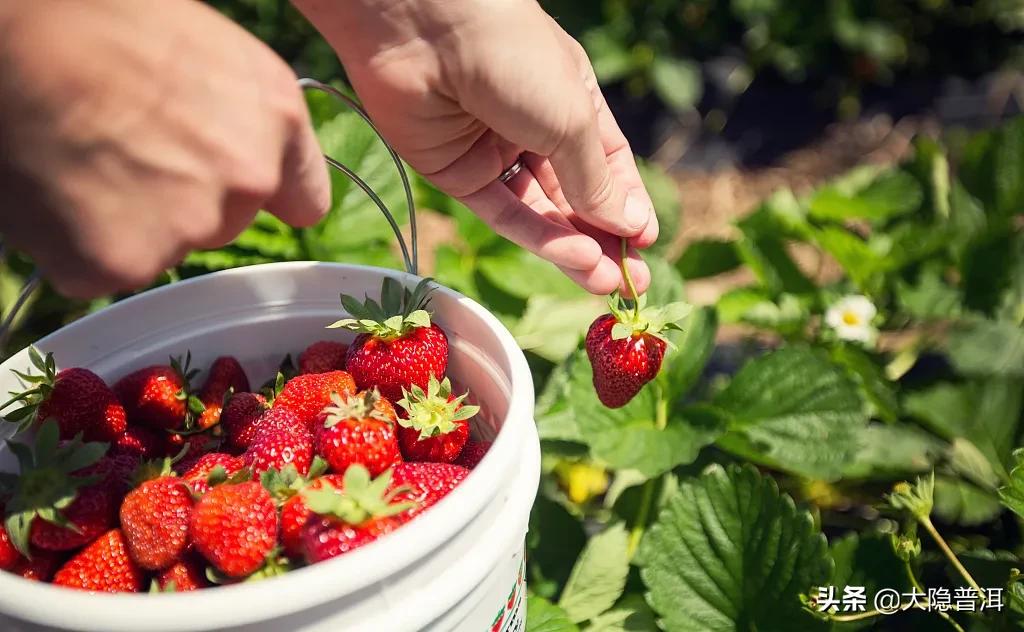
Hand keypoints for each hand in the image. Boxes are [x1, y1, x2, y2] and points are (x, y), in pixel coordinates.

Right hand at [0, 0, 329, 297]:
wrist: (6, 38)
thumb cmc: (92, 19)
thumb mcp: (200, 46)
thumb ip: (239, 111)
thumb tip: (246, 148)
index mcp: (276, 116)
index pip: (304, 198)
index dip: (265, 196)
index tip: (235, 191)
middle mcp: (248, 178)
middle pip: (224, 222)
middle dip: (181, 201)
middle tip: (120, 149)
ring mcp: (187, 226)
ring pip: (164, 247)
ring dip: (126, 224)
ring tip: (79, 160)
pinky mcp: (122, 262)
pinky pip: (102, 270)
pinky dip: (76, 246)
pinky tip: (53, 192)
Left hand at [294, 0, 655, 295]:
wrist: (424, 28)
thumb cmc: (514, 56)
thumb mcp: (572, 119)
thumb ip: (596, 180)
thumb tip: (628, 227)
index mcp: (570, 99)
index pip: (606, 163)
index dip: (625, 204)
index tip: (645, 242)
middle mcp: (533, 126)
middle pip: (573, 195)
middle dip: (602, 238)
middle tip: (631, 283)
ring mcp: (492, 151)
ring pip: (539, 211)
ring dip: (572, 247)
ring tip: (604, 281)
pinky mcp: (454, 173)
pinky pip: (501, 213)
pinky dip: (536, 237)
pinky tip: (571, 258)